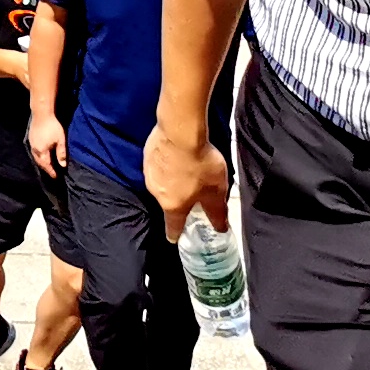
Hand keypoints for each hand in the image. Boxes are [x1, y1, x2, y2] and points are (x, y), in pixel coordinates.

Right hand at [25, 110, 67, 175]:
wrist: (41, 113)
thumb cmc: (53, 126)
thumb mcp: (60, 140)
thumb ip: (61, 153)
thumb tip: (63, 165)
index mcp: (42, 151)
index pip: (47, 165)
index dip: (51, 172)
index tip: (56, 177)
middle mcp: (35, 149)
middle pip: (40, 163)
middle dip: (46, 168)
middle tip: (51, 172)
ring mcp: (31, 144)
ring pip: (36, 157)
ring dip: (41, 163)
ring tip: (47, 165)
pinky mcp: (30, 138)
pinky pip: (34, 152)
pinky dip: (38, 156)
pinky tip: (42, 154)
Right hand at [143, 121, 227, 239]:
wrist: (180, 131)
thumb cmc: (199, 163)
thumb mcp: (216, 191)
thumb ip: (217, 212)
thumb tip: (221, 229)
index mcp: (173, 205)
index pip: (172, 226)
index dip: (176, 234)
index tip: (176, 238)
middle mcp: (157, 192)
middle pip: (168, 202)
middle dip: (179, 199)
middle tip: (193, 190)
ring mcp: (149, 172)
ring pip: (162, 183)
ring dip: (172, 180)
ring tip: (187, 169)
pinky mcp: (147, 155)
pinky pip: (158, 165)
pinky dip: (167, 164)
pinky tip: (178, 155)